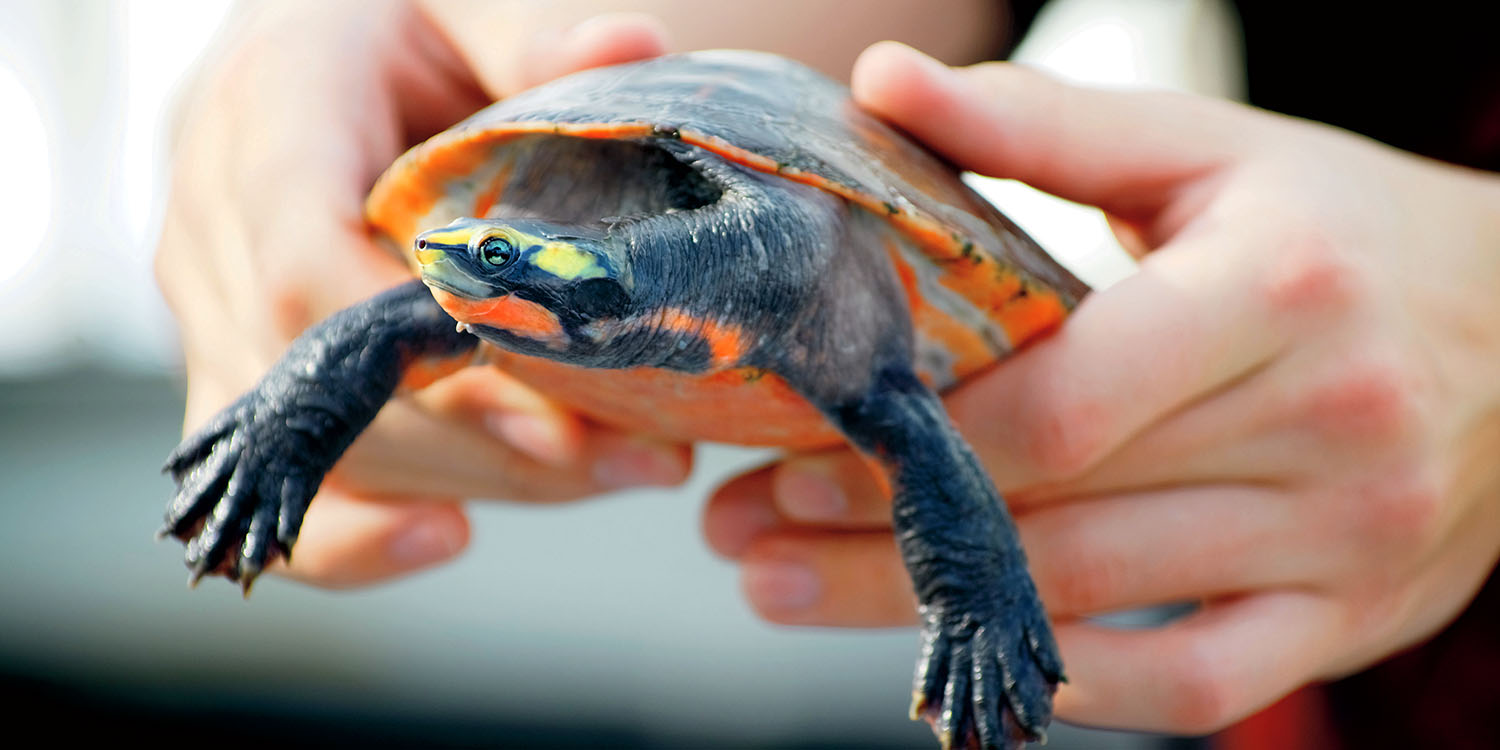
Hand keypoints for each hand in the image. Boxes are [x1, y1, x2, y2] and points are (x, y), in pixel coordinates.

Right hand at [156, 0, 684, 587]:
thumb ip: (534, 35)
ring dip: (470, 481)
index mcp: (270, 116)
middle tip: (637, 451)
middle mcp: (215, 225)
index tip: (561, 382)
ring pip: (311, 450)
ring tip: (613, 474)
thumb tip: (634, 48)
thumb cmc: (399, 30)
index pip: (307, 263)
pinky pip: (273, 482)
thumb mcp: (462, 3)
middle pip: (322, 382)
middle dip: (488, 437)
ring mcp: (210, 312)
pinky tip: (452, 538)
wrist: (324, 66)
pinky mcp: (235, 374)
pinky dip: (355, 537)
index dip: (425, 348)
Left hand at [703, 42, 1499, 733]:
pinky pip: (1200, 691)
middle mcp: (1328, 426)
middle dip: (878, 540)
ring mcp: (1349, 542)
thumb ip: (1042, 125)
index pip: (1070, 400)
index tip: (795, 451)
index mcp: (1278, 292)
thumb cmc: (1342, 230)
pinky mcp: (1353, 618)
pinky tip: (967, 666)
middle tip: (742, 540)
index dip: (920, 444)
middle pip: (1062, 515)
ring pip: (1103, 610)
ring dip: (928, 619)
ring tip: (790, 596)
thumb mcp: (1210, 151)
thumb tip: (880, 82)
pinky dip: (1076, 690)